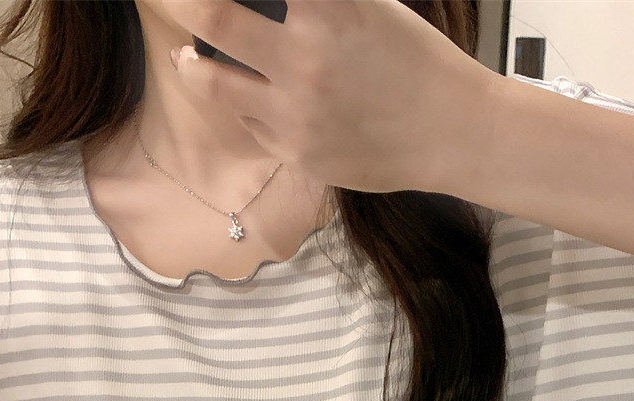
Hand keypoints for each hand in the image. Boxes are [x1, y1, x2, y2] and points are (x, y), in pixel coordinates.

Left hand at [166, 0, 496, 193]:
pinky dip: (242, 104)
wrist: (449, 132)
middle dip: (183, 2)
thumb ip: (316, 3)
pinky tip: (246, 95)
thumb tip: (272, 5)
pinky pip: (249, 122)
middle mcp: (304, 58)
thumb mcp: (370, 6)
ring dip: (193, 64)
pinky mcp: (296, 152)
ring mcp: (295, 111)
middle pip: (212, 17)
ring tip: (186, 56)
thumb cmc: (414, 60)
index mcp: (328, 8)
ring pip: (215, 82)